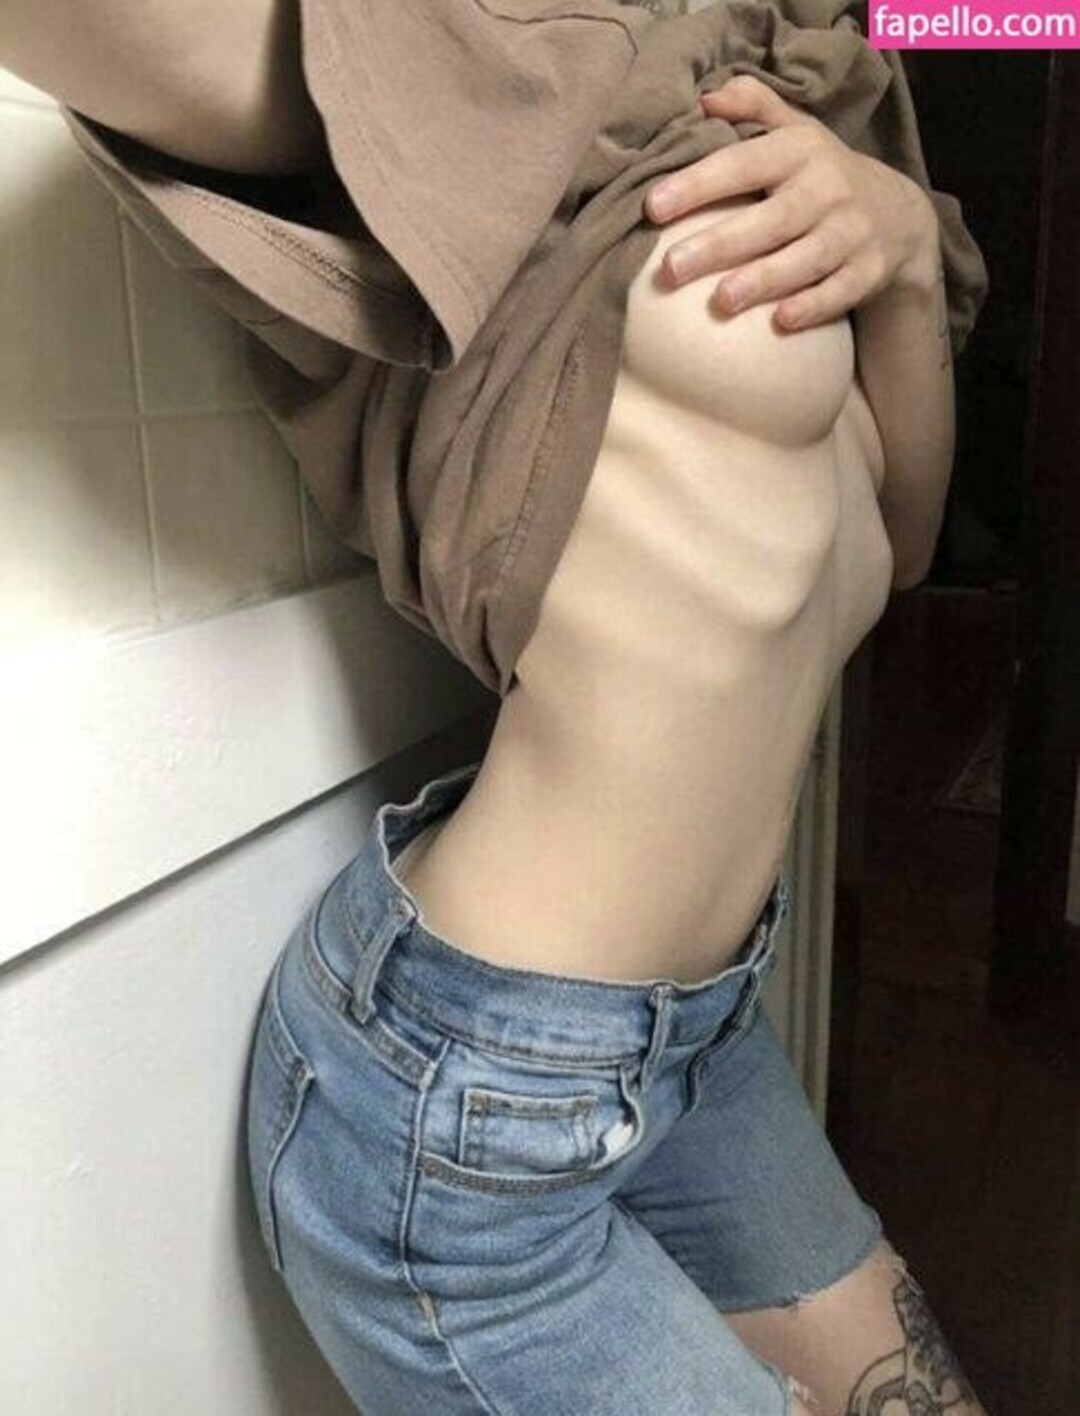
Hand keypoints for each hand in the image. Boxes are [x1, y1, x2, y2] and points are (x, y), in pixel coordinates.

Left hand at [644, 73, 939, 330]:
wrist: (899, 216)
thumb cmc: (820, 175)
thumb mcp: (795, 130)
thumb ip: (753, 106)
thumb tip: (704, 97)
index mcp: (799, 151)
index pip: (743, 164)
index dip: (700, 184)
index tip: (654, 206)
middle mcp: (827, 189)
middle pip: (771, 218)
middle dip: (721, 243)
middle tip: (672, 268)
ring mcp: (851, 232)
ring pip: (806, 257)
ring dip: (765, 279)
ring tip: (722, 301)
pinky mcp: (870, 270)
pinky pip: (841, 290)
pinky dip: (815, 305)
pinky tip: (782, 322)